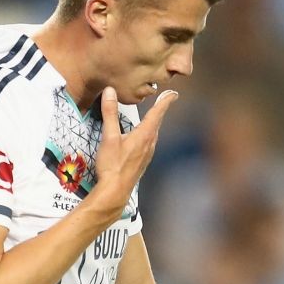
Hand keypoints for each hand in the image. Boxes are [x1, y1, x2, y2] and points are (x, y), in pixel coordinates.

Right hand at [90, 87, 177, 214]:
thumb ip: (110, 113)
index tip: (173, 94)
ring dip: (154, 123)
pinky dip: (148, 134)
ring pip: (153, 134)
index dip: (165, 101)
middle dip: (160, 110)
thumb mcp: (109, 137)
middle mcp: (149, 144)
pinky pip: (149, 144)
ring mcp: (147, 154)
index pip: (157, 113)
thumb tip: (110, 92)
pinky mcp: (142, 162)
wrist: (115, 191)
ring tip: (153, 116)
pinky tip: (142, 138)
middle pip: (157, 123)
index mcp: (144, 135)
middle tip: (164, 101)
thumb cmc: (113, 166)